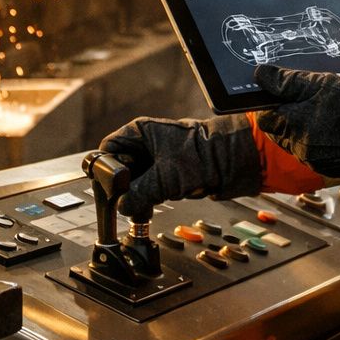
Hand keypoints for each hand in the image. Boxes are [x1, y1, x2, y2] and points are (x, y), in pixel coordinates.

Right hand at [99, 115, 262, 219]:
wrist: (233, 161)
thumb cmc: (202, 155)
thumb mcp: (164, 178)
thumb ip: (139, 194)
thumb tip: (124, 207)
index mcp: (139, 132)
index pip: (109, 149)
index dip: (105, 170)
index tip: (107, 189)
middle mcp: (146, 142)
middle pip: (120, 167)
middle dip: (121, 187)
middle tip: (123, 202)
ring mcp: (157, 158)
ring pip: (135, 180)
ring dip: (135, 195)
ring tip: (137, 208)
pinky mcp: (167, 172)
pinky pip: (149, 186)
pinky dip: (148, 198)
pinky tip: (148, 207)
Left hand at [253, 65, 339, 187]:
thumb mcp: (318, 84)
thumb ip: (287, 81)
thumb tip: (260, 75)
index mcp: (290, 125)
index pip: (264, 118)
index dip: (271, 104)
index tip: (282, 94)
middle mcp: (297, 147)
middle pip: (280, 131)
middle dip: (288, 117)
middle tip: (306, 101)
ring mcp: (313, 160)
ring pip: (297, 143)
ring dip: (304, 129)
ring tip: (325, 114)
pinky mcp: (329, 167)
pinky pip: (315, 153)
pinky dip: (320, 141)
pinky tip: (335, 129)